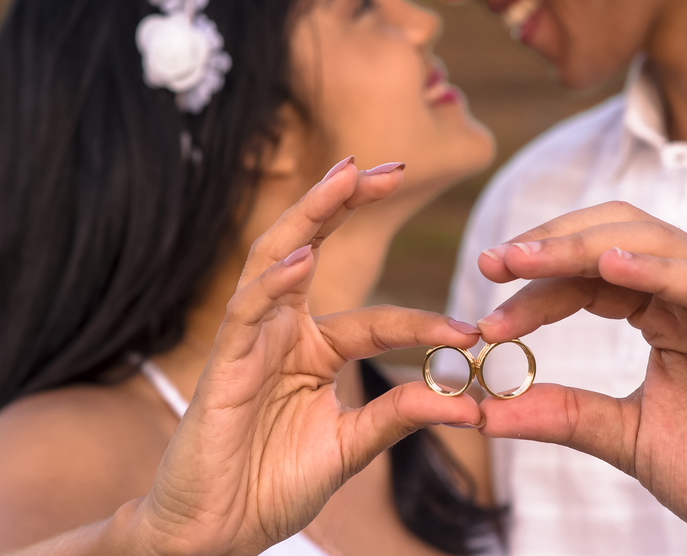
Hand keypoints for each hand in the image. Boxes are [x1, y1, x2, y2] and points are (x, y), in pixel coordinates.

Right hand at [131, 160, 483, 555]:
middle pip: (312, 246)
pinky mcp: (222, 366)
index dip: (422, 320)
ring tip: (346, 177)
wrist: (216, 533)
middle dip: (347, 203)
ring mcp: (249, 343)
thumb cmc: (272, 485)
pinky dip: (272, 282)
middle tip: (392, 167)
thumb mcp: (350, 449)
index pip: (376, 318)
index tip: (470, 330)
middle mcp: (280, 332)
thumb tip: (468, 404)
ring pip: (274, 260)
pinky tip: (302, 258)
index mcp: (312, 349)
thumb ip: (398, 419)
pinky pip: (245, 313)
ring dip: (310, 215)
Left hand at [474, 202, 686, 554]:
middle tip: (493, 263)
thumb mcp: (628, 439)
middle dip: (549, 245)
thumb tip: (483, 412)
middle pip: (612, 238)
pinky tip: (609, 268)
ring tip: (529, 260)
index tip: (483, 306)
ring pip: (652, 245)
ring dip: (583, 248)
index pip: (588, 274)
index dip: (534, 282)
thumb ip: (564, 415)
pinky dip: (659, 269)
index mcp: (663, 311)